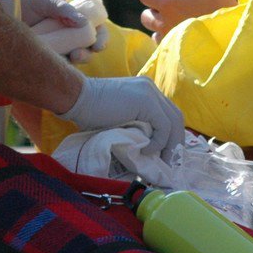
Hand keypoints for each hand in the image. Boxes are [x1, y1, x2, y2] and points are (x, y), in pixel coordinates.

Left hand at [22, 0, 110, 64]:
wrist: (2, 11)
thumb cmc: (26, 2)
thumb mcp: (46, 1)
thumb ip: (64, 9)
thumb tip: (85, 23)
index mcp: (75, 21)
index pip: (97, 31)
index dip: (102, 39)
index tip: (98, 45)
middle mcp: (69, 36)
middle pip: (87, 50)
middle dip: (87, 55)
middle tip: (77, 55)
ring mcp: (58, 49)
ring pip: (73, 62)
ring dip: (74, 63)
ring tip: (68, 59)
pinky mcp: (44, 59)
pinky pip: (55, 68)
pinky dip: (58, 69)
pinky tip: (53, 68)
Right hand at [60, 76, 184, 159]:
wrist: (77, 97)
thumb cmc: (89, 112)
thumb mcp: (119, 120)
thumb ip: (135, 128)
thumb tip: (145, 152)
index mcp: (146, 92)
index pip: (168, 115)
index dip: (171, 136)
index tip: (166, 155)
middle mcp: (151, 89)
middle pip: (176, 117)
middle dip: (175, 143)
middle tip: (168, 163)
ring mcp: (150, 92)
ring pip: (174, 122)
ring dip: (169, 145)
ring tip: (160, 162)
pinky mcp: (146, 100)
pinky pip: (163, 125)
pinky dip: (158, 142)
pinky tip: (146, 151)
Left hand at [139, 0, 236, 40]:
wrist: (234, 41)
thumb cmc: (223, 11)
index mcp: (169, 5)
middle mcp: (163, 24)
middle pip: (146, 15)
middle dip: (156, 10)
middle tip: (175, 8)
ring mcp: (167, 41)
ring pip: (154, 32)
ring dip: (163, 27)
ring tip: (181, 24)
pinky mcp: (173, 55)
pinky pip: (163, 47)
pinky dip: (169, 41)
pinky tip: (185, 37)